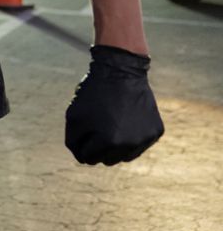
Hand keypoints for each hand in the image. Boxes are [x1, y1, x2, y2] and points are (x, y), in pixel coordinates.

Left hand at [65, 45, 163, 164]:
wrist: (121, 71)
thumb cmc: (94, 94)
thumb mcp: (73, 116)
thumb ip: (74, 141)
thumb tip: (82, 158)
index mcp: (108, 142)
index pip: (87, 158)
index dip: (80, 143)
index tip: (82, 128)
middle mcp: (130, 145)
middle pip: (107, 160)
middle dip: (97, 146)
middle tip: (96, 126)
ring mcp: (145, 139)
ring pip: (124, 156)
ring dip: (114, 145)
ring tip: (110, 124)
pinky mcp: (156, 132)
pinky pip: (139, 144)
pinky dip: (131, 136)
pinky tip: (126, 120)